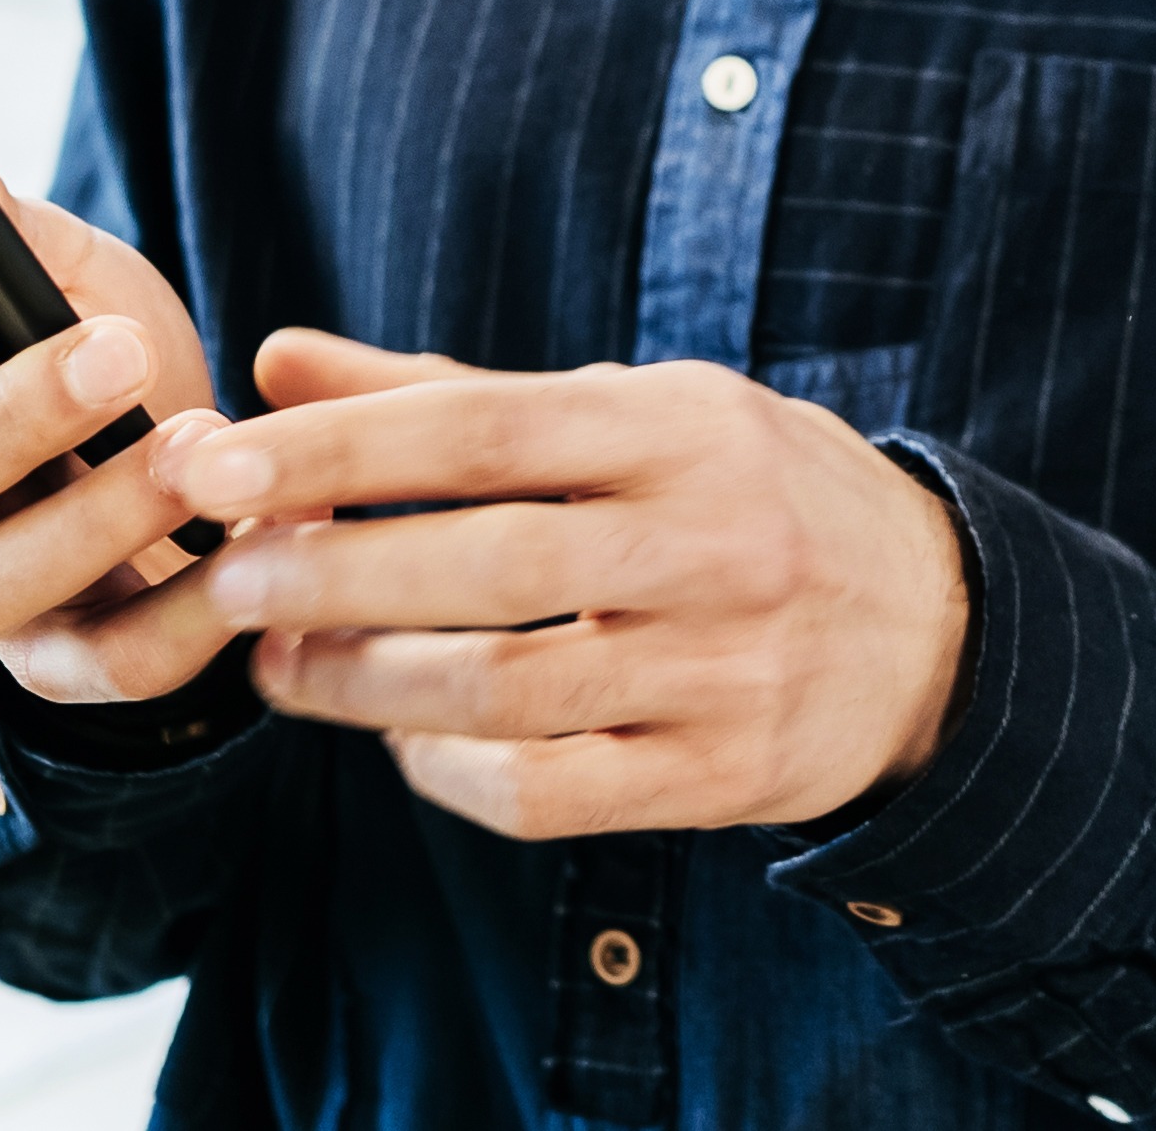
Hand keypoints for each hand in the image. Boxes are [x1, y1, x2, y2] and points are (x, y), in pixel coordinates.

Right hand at [0, 155, 238, 707]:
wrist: (191, 480)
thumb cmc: (108, 354)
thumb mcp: (75, 273)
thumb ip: (6, 228)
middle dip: (12, 412)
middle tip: (122, 347)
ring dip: (101, 517)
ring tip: (203, 441)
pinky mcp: (72, 666)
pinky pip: (118, 666)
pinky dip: (200, 611)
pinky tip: (275, 534)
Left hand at [178, 328, 971, 839]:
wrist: (939, 628)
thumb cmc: (747, 494)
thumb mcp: (634, 411)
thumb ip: (450, 392)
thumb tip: (277, 362)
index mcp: (684, 427)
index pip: (484, 428)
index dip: (338, 449)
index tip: (216, 463)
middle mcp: (716, 543)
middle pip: (489, 564)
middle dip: (333, 577)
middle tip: (227, 581)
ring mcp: (724, 669)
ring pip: (507, 692)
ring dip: (366, 687)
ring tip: (280, 668)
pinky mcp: (722, 777)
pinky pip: (550, 793)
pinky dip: (449, 773)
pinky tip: (401, 742)